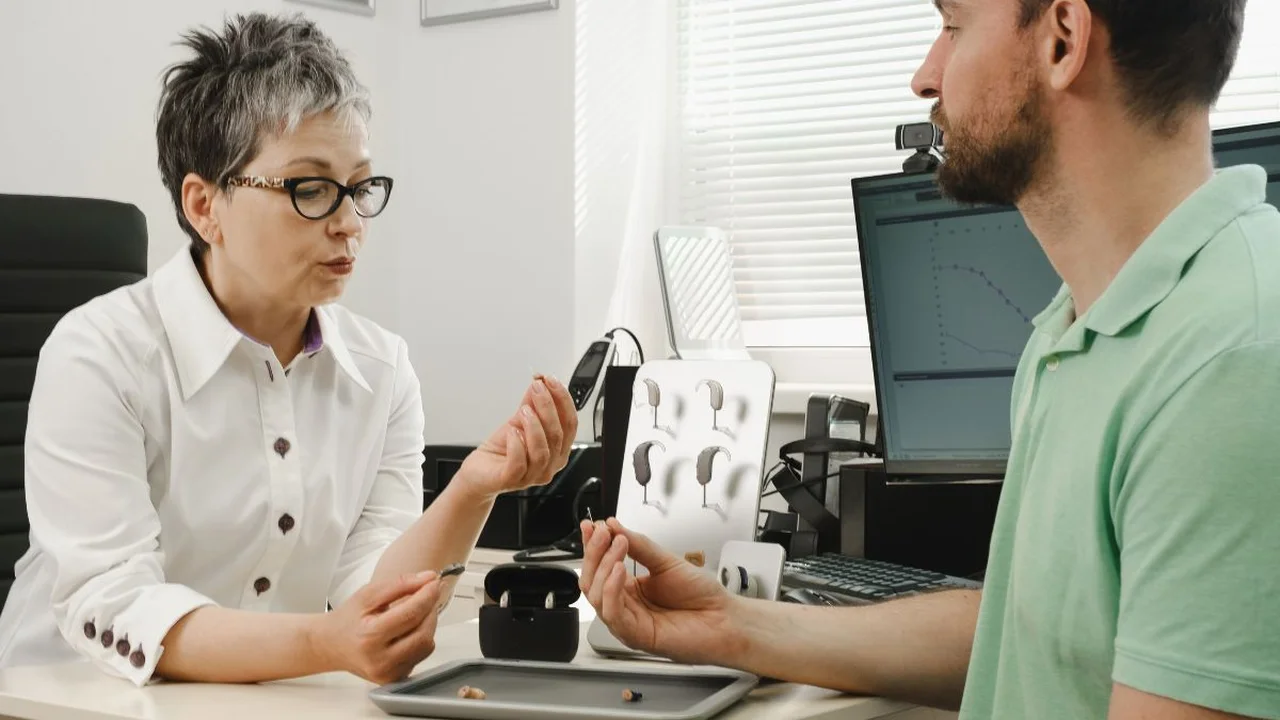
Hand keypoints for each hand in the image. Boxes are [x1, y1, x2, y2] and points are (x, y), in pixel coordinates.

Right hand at [313, 571, 442, 684]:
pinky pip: (421, 656)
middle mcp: (379, 660)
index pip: (410, 615)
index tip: (434, 583)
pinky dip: (421, 639)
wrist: (331, 646)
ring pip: (426, 646)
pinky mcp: (395, 678)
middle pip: (423, 633)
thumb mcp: (367, 595)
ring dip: (428, 624)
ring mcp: (388, 673)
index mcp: (369, 637)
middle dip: (430, 610)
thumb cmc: (348, 619)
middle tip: (426, 595)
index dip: (427, 596)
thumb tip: (429, 578)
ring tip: (415, 612)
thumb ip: (399, 584)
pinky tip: (408, 630)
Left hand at [457, 374, 577, 498]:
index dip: (563, 400)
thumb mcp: (518, 420)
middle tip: (537, 388)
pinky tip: (512, 432)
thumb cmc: (502, 450)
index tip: (552, 381)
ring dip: (534, 426)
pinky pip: (519, 464)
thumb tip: (540, 382)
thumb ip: (531, 403)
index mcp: (557, 450)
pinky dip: (516, 445)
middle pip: (558, 435)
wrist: (480, 472)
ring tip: (524, 410)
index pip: (570, 424)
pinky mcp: (511, 480)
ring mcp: (532, 475)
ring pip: (542, 451)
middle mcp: (549, 465)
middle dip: (548, 407)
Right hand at [579, 518, 743, 665]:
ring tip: (618, 545)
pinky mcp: (635, 635)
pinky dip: (611, 589)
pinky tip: (619, 570)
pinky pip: (612, 613)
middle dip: (594, 553)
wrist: (724, 617)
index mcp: (629, 589)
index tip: (591, 525)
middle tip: (603, 532)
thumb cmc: (701, 595)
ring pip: (597, 596)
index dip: (591, 545)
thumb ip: (639, 545)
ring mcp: (628, 621)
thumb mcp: (666, 561)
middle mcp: (625, 606)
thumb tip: (614, 527)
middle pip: (591, 581)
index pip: (599, 567)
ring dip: (603, 567)